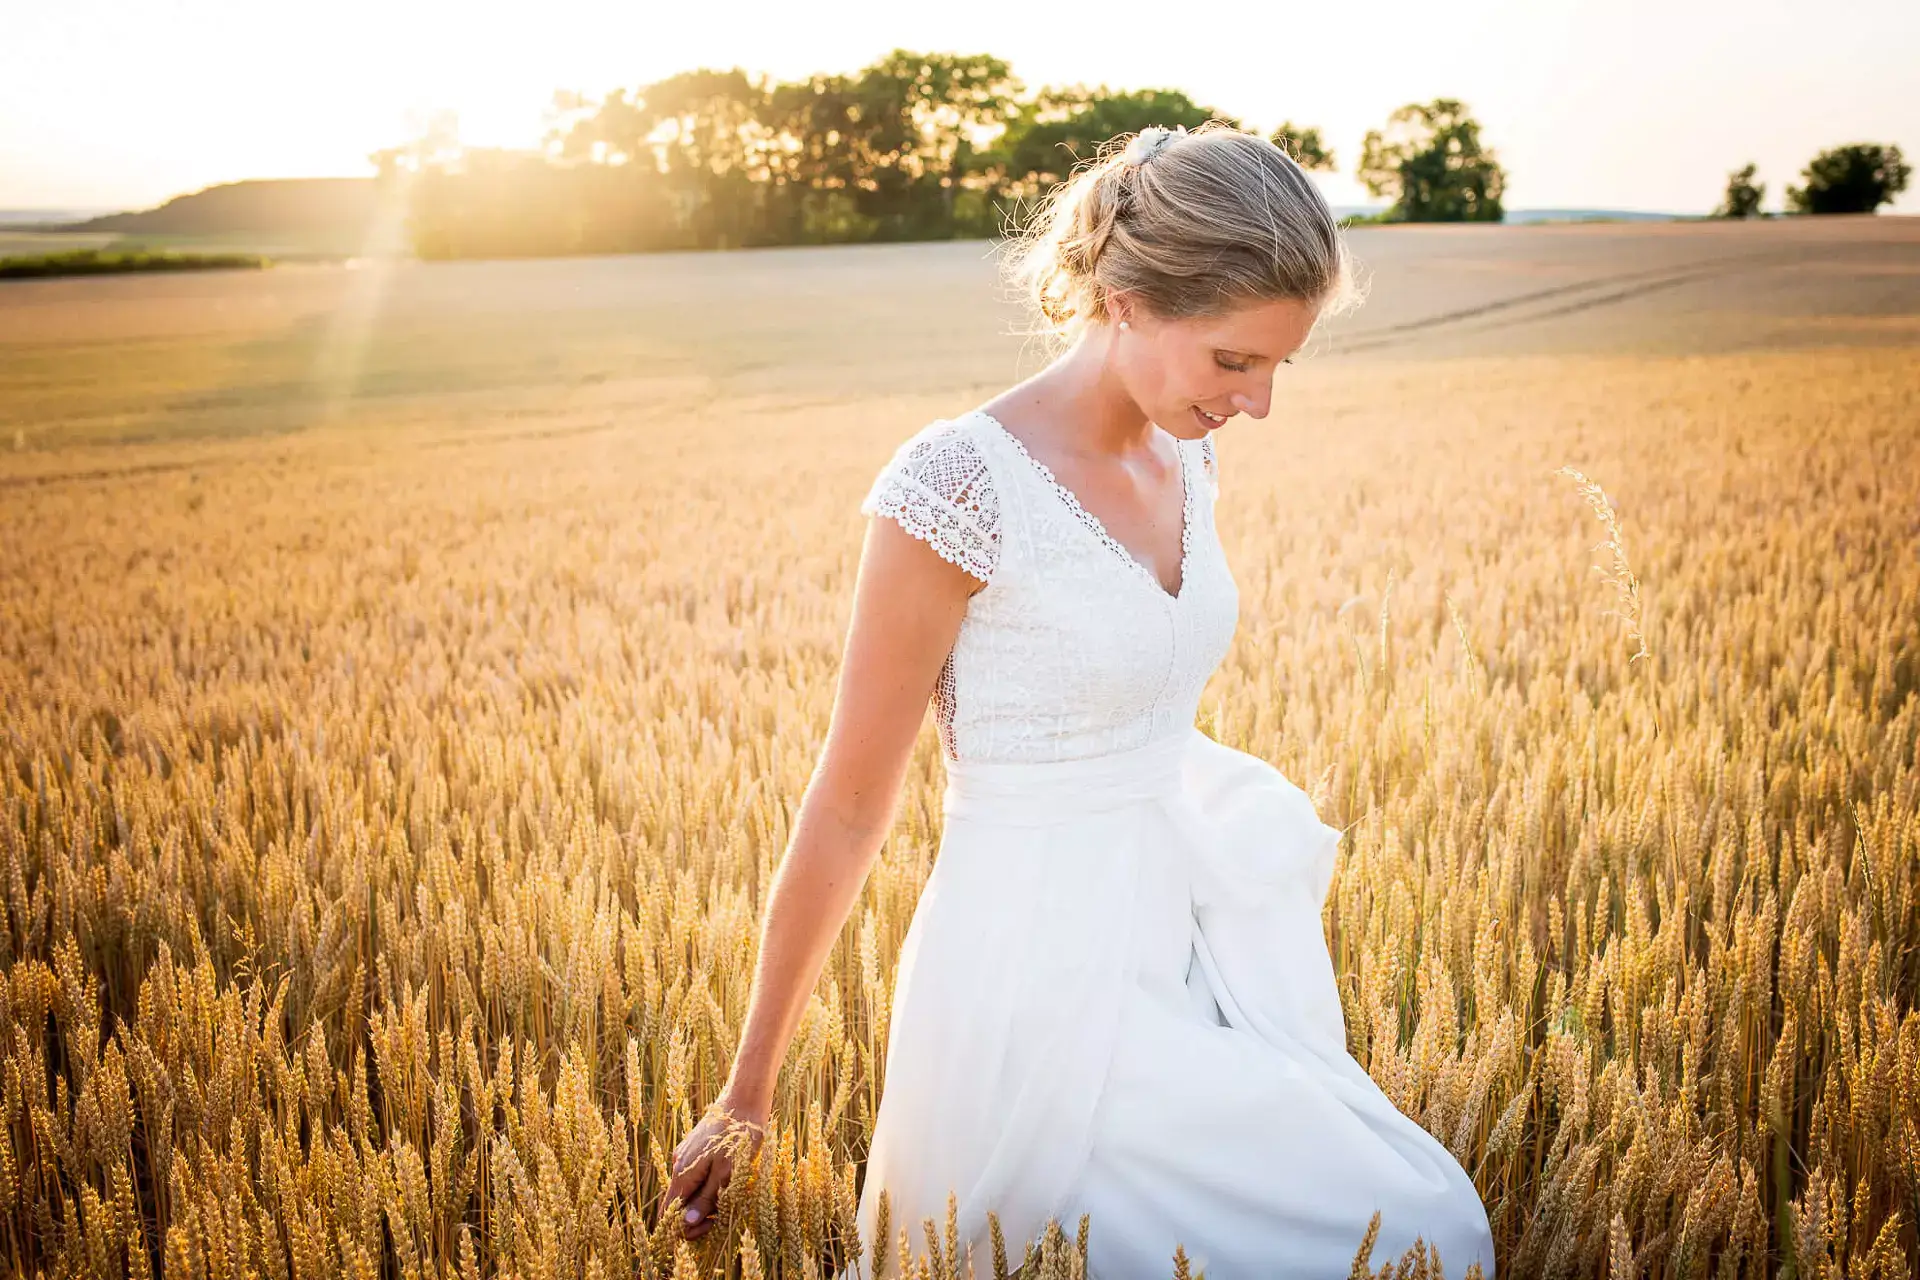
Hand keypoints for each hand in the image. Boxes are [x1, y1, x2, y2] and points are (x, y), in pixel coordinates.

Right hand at [663, 1098, 769, 1240]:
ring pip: (690, 1189)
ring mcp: (686, 1155)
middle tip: (725, 1212)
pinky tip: (727, 1177)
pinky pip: (696, 1174)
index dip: (686, 1228)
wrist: (745, 1099)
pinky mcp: (696, 1148)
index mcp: (683, 1173)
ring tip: (731, 1191)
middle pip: (680, 1203)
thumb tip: (686, 1224)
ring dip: (707, 1199)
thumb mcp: (726, 1173)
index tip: (709, 1228)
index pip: (670, 1214)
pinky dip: (709, 1183)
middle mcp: (679, 1164)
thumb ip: (705, 1199)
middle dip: (700, 1214)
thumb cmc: (739, 1137)